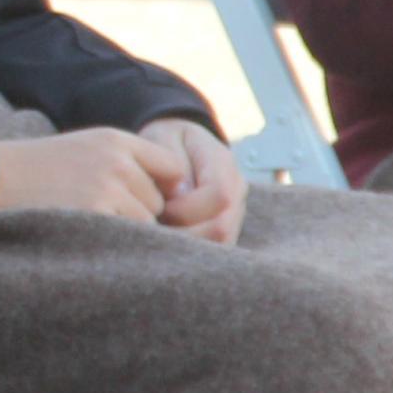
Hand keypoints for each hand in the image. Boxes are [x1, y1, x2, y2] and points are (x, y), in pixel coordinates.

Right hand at [0, 129, 182, 227]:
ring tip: (76, 223)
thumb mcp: (79, 152)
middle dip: (133, 214)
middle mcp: (117, 160)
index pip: (170, 170)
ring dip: (120, 232)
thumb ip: (123, 166)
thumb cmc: (27, 173)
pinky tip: (76, 236)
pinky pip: (127, 241)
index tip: (128, 201)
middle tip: (85, 212)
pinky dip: (108, 246)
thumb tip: (177, 202)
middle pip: (158, 202)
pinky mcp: (94, 216)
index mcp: (115, 140)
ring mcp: (107, 188)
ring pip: (145, 224)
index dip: (156, 190)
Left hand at [140, 118, 248, 245]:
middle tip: (155, 226)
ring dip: (186, 245)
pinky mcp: (228, 228)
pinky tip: (168, 241)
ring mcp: (236, 210)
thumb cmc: (161, 143)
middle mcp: (237, 187)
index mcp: (222, 161)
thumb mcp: (160, 140)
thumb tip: (179, 197)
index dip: (185, 209)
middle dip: (184, 233)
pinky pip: (214, 252)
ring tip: (160, 231)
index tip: (158, 207)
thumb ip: (171, 163)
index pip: (219, 196)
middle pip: (222, 227)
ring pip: (220, 245)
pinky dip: (190, 251)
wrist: (173, 147)